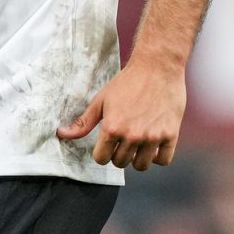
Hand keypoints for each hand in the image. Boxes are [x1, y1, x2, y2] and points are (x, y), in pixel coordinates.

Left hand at [56, 60, 186, 170]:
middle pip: (120, 163)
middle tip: (121, 139)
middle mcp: (132, 136)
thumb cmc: (127, 82)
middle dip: (118, 154)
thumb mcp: (101, 101)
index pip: (101, 159)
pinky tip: (152, 143)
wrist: (157, 68)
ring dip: (136, 157)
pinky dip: (157, 156)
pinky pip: (163, 161)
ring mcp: (153, 137)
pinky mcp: (171, 135)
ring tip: (136, 142)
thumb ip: (83, 122)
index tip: (106, 143)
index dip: (101, 151)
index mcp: (112, 128)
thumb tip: (62, 134)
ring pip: (141, 165)